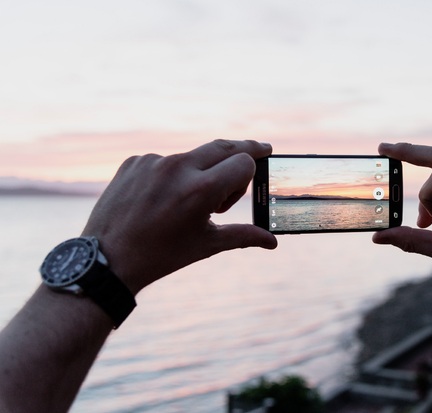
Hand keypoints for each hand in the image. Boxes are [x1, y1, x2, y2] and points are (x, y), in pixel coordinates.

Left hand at [82, 139, 276, 293]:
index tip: (257, 170)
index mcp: (200, 190)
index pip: (244, 160)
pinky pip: (166, 160)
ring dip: (203, 171)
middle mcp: (178, 168)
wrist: (108, 259)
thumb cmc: (162, 255)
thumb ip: (243, 236)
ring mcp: (153, 162)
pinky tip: (164, 198)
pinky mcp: (134, 161)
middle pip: (224, 146)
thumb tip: (271, 242)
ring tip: (190, 202)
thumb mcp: (206, 245)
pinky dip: (173, 175)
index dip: (250, 173)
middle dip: (245, 149)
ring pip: (194, 156)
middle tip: (262, 149)